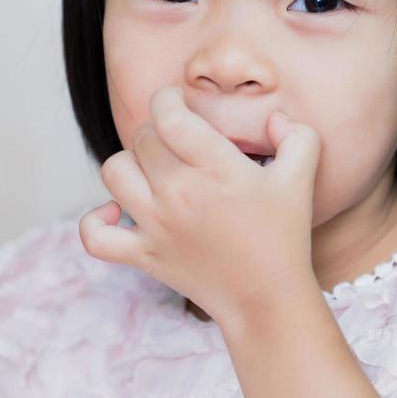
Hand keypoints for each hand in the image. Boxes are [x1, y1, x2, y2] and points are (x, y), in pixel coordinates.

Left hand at [79, 86, 320, 330]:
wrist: (266, 299)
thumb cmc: (282, 236)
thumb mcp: (301, 179)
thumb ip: (296, 136)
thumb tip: (275, 117)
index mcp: (216, 169)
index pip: (168, 115)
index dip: (167, 99)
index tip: (178, 103)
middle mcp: (179, 193)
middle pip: (142, 138)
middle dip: (158, 131)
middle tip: (177, 141)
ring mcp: (156, 226)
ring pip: (114, 172)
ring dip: (129, 163)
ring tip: (152, 171)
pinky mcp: (143, 255)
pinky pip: (95, 236)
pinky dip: (95, 221)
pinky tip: (116, 210)